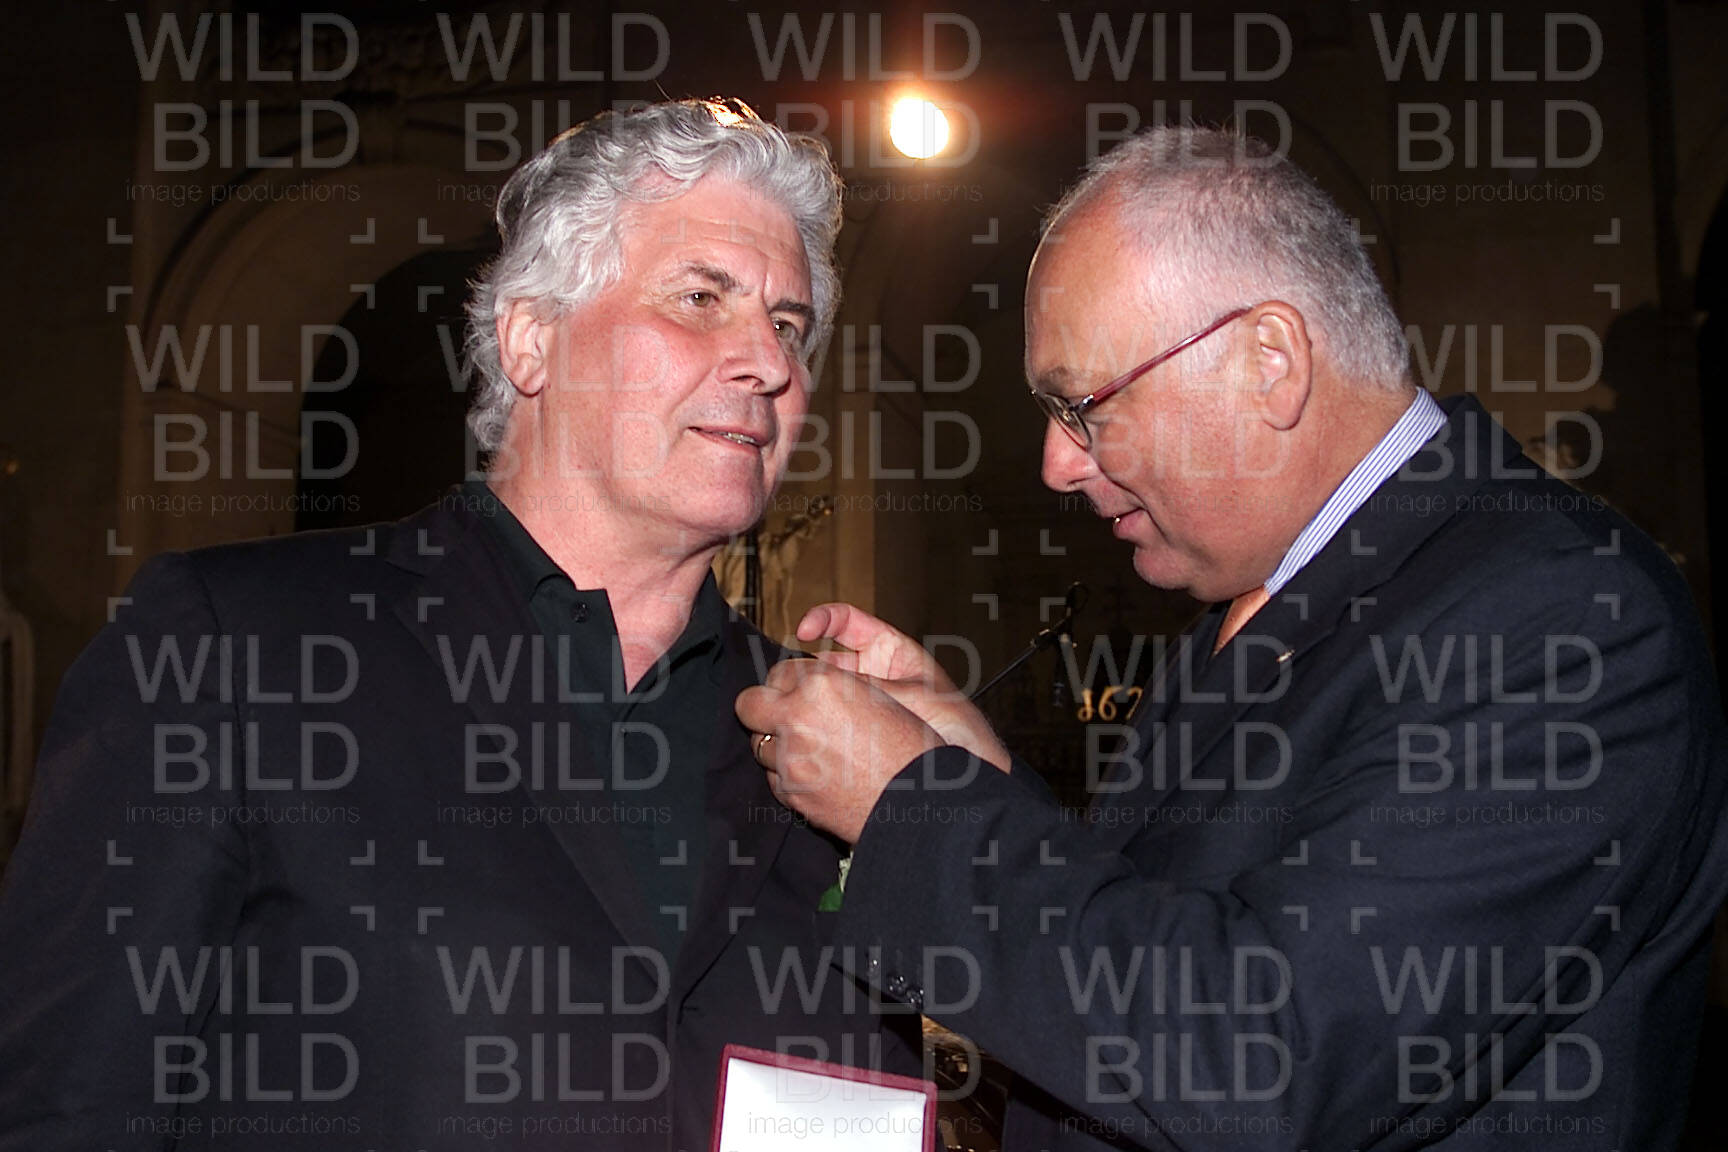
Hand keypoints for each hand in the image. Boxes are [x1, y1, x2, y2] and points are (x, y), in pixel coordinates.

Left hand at [737, 658, 940, 842]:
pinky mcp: (791, 793)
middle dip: (763, 706)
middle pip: (748, 703)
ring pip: (758, 743)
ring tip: (808, 749)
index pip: (780, 671)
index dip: (791, 681)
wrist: (918, 802)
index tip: (800, 690)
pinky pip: (773, 777)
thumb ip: (833, 687)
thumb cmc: (910, 748)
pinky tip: (815, 775)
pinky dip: (787, 775)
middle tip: (783, 714)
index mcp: (822, 685)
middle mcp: (798, 718)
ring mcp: (790, 759)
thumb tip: (804, 685)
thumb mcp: (877, 697)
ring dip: (776, 743)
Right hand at [797, 603, 1012, 770]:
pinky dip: (811, 726)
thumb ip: (867, 687)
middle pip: (823, 661)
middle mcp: (872, 674)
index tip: (804, 629)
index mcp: (890, 650)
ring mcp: (861, 705)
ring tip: (790, 708)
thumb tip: (819, 681)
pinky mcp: (853, 734)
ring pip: (819, 695)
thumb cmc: (956, 726)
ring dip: (803, 700)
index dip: (822, 619)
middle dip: (801, 668)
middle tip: (786, 680)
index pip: (846, 622)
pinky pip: (825, 724)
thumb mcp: (910, 696)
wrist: (970, 768)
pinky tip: (804, 733)